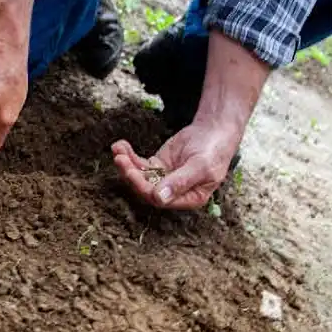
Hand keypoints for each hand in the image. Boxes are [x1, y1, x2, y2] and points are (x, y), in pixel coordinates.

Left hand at [111, 120, 241, 208]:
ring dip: (126, 163)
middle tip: (120, 159)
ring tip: (117, 149)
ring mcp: (164, 178)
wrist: (214, 131)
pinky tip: (120, 145)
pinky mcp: (157, 165)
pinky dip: (129, 155)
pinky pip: (139, 164)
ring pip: (140, 176)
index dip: (143, 187)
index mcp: (189, 198)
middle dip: (131, 174)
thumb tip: (159, 199)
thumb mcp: (200, 166)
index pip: (160, 200)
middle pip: (145, 188)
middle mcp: (174, 192)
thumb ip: (180, 182)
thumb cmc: (213, 151)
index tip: (131, 172)